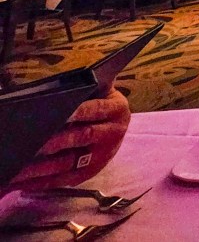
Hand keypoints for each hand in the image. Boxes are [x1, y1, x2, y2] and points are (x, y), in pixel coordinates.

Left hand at [6, 89, 130, 191]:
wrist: (113, 121)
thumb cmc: (98, 100)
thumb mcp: (101, 88)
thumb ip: (90, 83)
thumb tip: (77, 77)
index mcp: (117, 109)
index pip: (96, 110)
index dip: (79, 112)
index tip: (61, 114)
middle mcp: (113, 133)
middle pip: (84, 137)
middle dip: (59, 141)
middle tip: (36, 145)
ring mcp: (103, 156)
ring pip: (73, 162)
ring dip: (46, 167)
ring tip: (22, 168)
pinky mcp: (91, 172)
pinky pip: (67, 179)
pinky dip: (46, 181)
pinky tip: (26, 182)